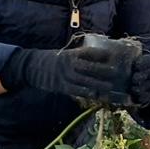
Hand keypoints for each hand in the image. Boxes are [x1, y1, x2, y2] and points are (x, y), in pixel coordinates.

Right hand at [0, 44, 132, 105]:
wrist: (33, 67)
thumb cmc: (53, 59)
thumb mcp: (66, 54)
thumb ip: (80, 56)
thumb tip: (100, 57)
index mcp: (71, 54)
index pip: (89, 53)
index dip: (102, 54)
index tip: (113, 55)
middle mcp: (69, 64)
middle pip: (89, 67)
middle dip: (103, 70)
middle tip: (116, 72)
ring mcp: (66, 76)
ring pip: (85, 80)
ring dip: (99, 84)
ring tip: (110, 87)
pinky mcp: (62, 87)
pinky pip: (77, 91)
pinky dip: (88, 93)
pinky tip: (97, 96)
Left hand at [127, 51, 149, 107]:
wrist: (129, 80)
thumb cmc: (124, 67)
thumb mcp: (124, 59)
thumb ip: (123, 53)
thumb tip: (116, 47)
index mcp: (148, 61)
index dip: (145, 62)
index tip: (136, 65)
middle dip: (144, 75)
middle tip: (134, 78)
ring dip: (144, 87)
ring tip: (133, 88)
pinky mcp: (149, 94)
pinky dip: (143, 96)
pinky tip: (135, 96)